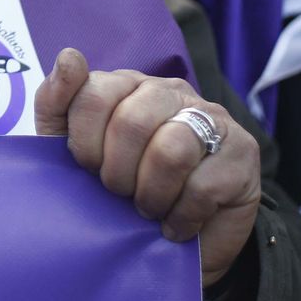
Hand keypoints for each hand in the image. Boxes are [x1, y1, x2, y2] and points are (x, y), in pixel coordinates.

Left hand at [35, 48, 260, 287]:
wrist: (178, 245)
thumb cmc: (122, 189)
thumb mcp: (74, 151)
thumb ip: (57, 105)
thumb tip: (69, 55)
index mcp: (128, 84)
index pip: (95, 94)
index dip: (84, 143)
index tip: (89, 170)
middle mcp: (172, 91)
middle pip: (131, 122)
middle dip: (117, 174)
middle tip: (122, 195)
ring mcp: (213, 117)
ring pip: (170, 151)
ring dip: (151, 196)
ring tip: (150, 210)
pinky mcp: (243, 151)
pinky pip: (203, 187)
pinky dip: (181, 216)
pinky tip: (176, 223)